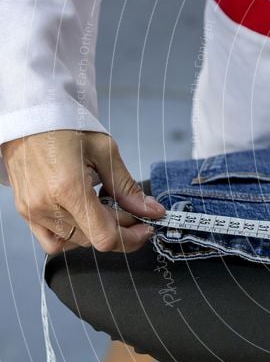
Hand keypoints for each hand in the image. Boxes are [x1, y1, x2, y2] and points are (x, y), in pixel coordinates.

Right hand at [2, 130, 165, 253]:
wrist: (31, 119)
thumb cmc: (67, 128)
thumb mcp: (106, 152)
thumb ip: (128, 187)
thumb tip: (152, 211)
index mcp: (68, 188)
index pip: (105, 236)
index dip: (131, 238)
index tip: (146, 227)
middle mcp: (46, 205)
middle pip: (93, 239)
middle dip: (120, 229)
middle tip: (131, 209)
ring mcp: (32, 211)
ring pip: (75, 242)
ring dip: (97, 231)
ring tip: (106, 206)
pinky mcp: (25, 212)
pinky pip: (52, 241)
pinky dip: (73, 236)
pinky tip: (84, 217)